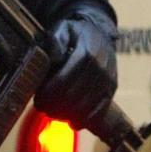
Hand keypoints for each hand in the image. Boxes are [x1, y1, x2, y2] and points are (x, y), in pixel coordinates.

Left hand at [35, 6, 118, 126]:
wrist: (100, 32)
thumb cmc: (77, 32)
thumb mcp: (62, 28)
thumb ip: (55, 41)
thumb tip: (53, 59)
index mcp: (86, 53)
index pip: (63, 80)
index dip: (49, 93)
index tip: (38, 99)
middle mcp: (100, 68)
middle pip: (74, 96)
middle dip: (55, 106)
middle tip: (42, 108)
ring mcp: (108, 80)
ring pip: (86, 106)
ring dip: (68, 115)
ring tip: (54, 114)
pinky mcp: (112, 88)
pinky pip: (101, 109)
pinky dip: (87, 119)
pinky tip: (74, 123)